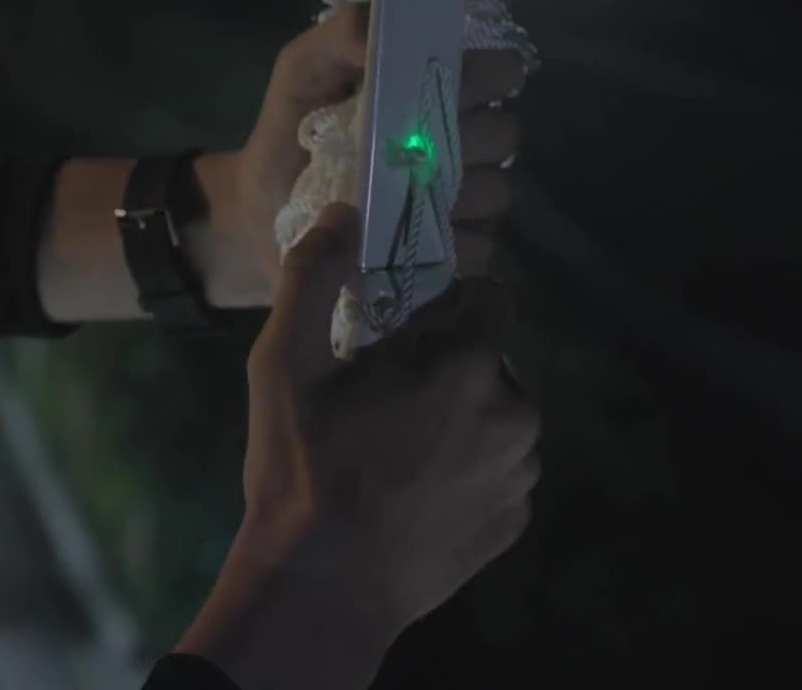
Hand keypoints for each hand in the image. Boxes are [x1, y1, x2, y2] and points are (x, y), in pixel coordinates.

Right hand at [176, 203, 540, 689]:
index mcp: (467, 365)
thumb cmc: (301, 470)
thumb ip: (312, 277)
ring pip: (498, 417)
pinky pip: (500, 472)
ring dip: (463, 420)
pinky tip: (417, 495)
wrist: (323, 590)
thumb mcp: (281, 365)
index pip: (490, 298)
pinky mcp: (516, 521)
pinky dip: (469, 472)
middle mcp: (513, 413)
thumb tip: (343, 212)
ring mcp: (520, 474)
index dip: (446, 309)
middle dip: (449, 369)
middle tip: (387, 404)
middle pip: (490, 361)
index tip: (404, 337)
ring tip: (398, 455)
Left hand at [210, 3, 527, 300]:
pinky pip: (478, 248)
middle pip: (502, 135)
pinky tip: (403, 244)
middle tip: (409, 154)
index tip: (445, 93)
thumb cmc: (289, 138)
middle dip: (462, 142)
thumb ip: (340, 38)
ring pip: (494, 192)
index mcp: (435, 93)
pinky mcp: (455, 254)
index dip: (483, 80)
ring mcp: (464, 202)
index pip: (499, 73)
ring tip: (395, 203)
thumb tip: (381, 37)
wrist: (263, 216)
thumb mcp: (303, 74)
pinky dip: (444, 247)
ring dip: (449, 198)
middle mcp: (463, 143)